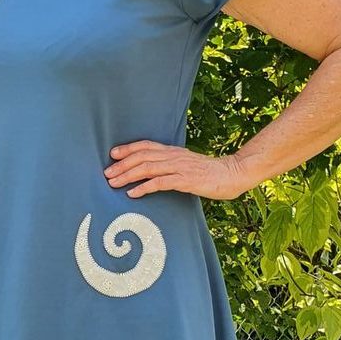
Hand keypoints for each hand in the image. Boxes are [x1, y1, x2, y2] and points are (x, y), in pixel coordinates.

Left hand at [103, 141, 254, 201]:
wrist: (234, 173)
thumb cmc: (211, 173)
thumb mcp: (189, 165)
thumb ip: (173, 166)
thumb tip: (156, 173)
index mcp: (174, 151)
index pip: (146, 145)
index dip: (128, 149)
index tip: (113, 154)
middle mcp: (174, 156)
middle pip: (142, 156)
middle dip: (122, 165)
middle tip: (106, 174)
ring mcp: (180, 167)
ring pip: (147, 168)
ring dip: (128, 175)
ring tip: (113, 183)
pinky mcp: (185, 180)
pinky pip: (160, 183)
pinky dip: (143, 187)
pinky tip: (132, 194)